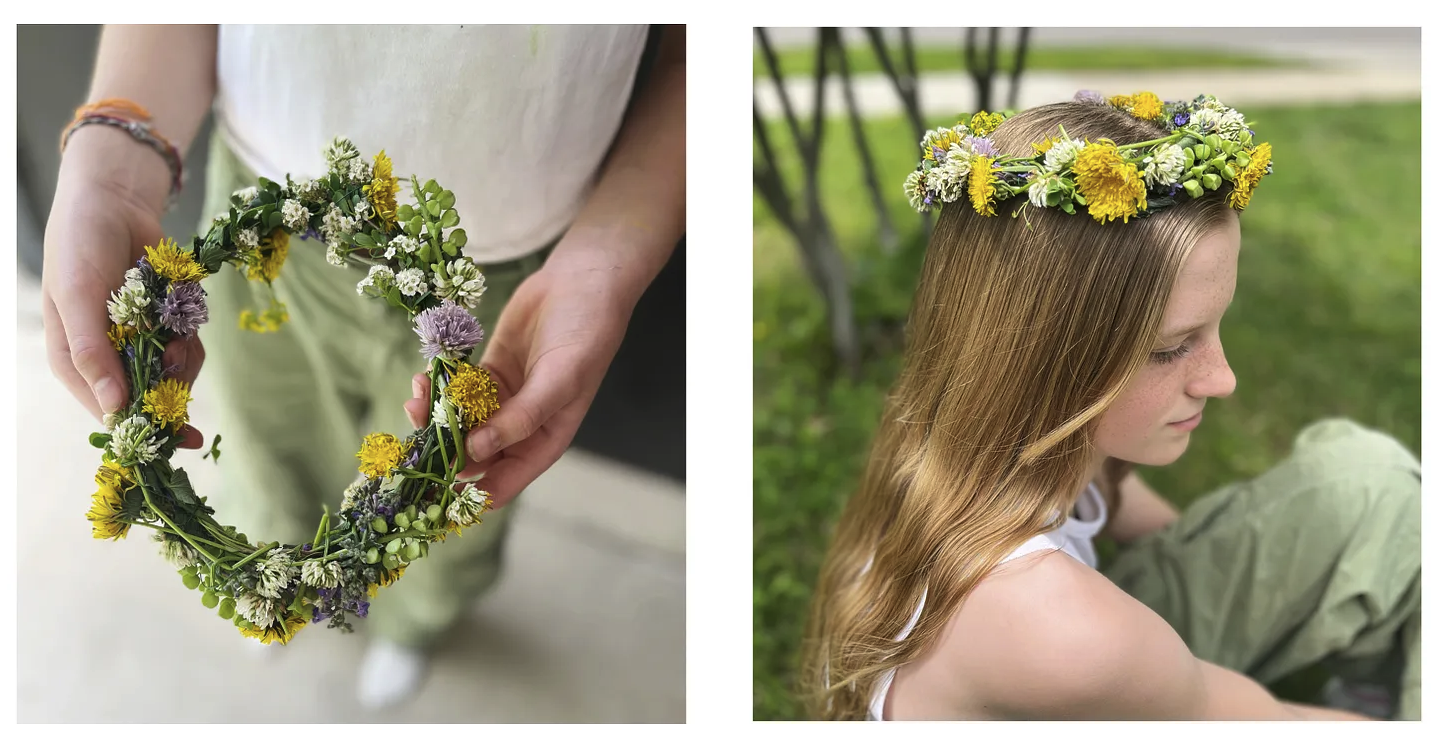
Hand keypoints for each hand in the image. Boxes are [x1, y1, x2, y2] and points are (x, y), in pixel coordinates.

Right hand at [42, 129, 204, 447]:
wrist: (113, 202)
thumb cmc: (80, 246)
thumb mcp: (77, 298)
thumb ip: (92, 352)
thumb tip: (113, 409)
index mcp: (75, 361)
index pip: (109, 412)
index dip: (142, 428)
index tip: (177, 438)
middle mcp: (108, 357)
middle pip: (148, 399)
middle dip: (171, 390)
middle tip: (179, 361)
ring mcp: (139, 340)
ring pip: (173, 374)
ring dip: (184, 359)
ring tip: (181, 334)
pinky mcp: (165, 322)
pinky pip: (188, 345)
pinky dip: (192, 335)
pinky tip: (186, 314)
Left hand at [404, 258, 632, 506]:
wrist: (583, 282)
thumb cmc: (586, 334)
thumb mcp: (559, 380)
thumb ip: (520, 418)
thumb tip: (477, 452)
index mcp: (545, 439)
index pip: (505, 481)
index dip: (472, 495)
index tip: (435, 499)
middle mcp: (521, 425)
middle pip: (475, 454)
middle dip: (443, 452)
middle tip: (414, 442)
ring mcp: (503, 397)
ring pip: (460, 420)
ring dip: (435, 417)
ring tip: (415, 400)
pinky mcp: (489, 370)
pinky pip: (457, 389)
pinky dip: (438, 387)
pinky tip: (422, 378)